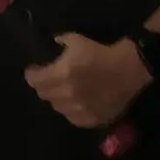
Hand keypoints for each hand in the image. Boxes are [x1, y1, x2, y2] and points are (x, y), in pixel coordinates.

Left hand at [24, 34, 150, 128]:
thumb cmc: (101, 52)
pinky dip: (69, 109)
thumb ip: (62, 40)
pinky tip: (74, 101)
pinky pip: (72, 117)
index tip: (32, 70)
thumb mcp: (77, 40)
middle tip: (47, 79)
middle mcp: (67, 94)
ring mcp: (78, 109)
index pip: (36, 81)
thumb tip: (53, 41)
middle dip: (42, 85)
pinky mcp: (90, 119)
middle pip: (44, 94)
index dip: (31, 75)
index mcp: (62, 73)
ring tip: (61, 90)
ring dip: (56, 97)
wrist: (127, 70)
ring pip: (57, 107)